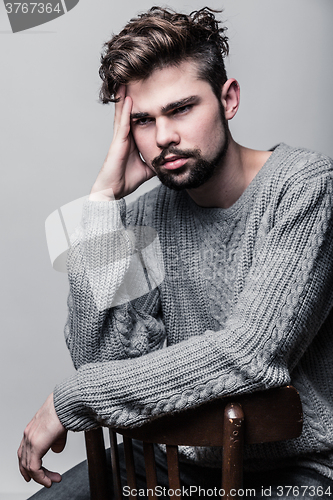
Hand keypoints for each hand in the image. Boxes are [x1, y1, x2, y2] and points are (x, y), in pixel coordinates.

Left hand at [18, 393, 67, 487]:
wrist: (66, 403)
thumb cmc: (64, 410)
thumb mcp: (59, 429)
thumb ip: (55, 441)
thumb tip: (56, 450)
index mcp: (31, 431)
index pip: (24, 453)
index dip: (29, 466)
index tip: (40, 474)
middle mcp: (28, 435)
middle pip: (24, 461)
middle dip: (35, 475)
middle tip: (46, 481)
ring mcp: (30, 439)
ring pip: (28, 466)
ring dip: (41, 477)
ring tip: (51, 481)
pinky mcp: (36, 445)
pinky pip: (34, 467)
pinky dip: (41, 476)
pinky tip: (49, 480)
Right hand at [90, 85, 155, 200]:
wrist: (113, 191)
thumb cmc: (127, 180)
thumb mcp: (149, 168)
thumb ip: (157, 161)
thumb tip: (171, 160)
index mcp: (131, 140)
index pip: (136, 117)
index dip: (140, 104)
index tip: (146, 89)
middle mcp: (124, 136)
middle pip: (128, 111)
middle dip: (131, 94)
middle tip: (134, 76)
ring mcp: (119, 138)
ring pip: (123, 113)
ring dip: (126, 97)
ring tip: (128, 79)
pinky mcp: (118, 144)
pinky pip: (123, 124)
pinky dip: (126, 111)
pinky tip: (130, 99)